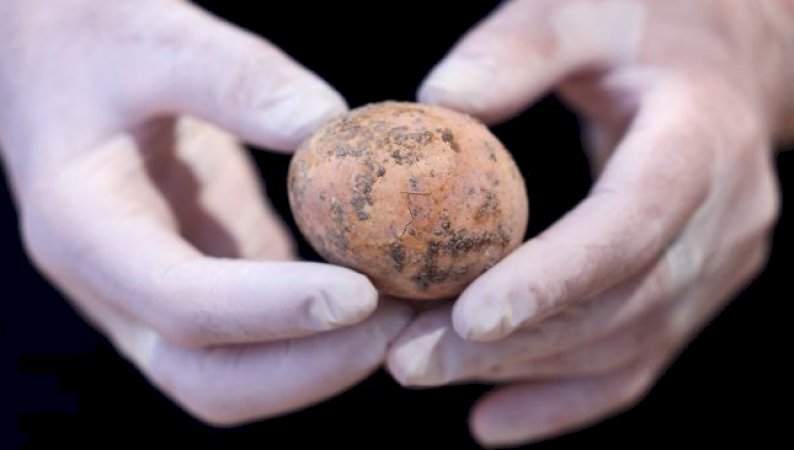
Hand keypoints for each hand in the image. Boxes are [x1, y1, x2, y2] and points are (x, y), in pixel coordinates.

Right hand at [0, 0, 409, 424]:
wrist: (61, 57)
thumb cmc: (98, 38)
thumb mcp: (157, 34)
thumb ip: (238, 78)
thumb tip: (330, 124)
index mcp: (83, 229)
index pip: (182, 303)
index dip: (275, 312)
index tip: (365, 295)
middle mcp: (114, 285)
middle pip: (208, 379)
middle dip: (309, 366)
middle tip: (400, 323)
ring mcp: (154, 294)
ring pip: (235, 375)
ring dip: (322, 362)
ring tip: (407, 314)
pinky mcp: (199, 279)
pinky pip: (258, 334)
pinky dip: (318, 332)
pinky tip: (379, 292)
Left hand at [387, 0, 793, 445]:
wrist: (724, 61)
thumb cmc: (645, 22)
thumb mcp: (584, 6)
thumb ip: (518, 47)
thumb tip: (436, 102)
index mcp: (702, 142)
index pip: (631, 226)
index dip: (555, 279)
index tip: (468, 319)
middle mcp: (726, 220)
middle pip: (619, 305)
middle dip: (512, 344)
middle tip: (409, 360)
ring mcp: (718, 267)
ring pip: (620, 346)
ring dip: (520, 370)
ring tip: (422, 371)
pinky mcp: (694, 293)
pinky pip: (631, 364)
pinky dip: (559, 398)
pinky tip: (488, 421)